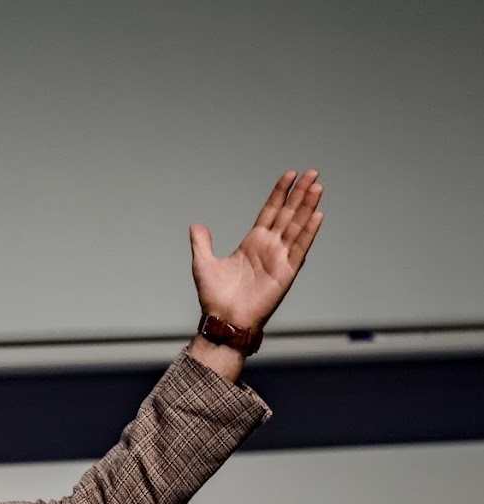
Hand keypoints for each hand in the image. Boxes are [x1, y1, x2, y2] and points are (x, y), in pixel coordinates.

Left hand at [189, 169, 324, 330]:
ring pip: (297, 226)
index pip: (270, 212)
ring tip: (317, 186)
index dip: (279, 194)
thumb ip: (202, 243)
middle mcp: (269, 248)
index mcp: (252, 243)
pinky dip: (308, 232)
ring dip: (307, 206)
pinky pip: (299, 248)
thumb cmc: (215, 297)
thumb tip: (196, 225)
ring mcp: (279, 258)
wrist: (224, 320)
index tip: (290, 175)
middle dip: (299, 193)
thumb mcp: (203, 264)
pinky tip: (317, 215)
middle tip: (312, 172)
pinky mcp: (286, 272)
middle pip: (288, 214)